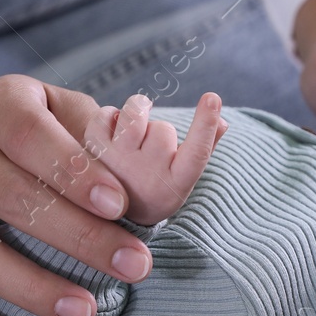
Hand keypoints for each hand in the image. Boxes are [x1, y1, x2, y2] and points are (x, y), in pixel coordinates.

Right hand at [0, 2, 154, 315]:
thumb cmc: (18, 123)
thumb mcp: (53, 103)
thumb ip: (95, 132)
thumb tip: (148, 177)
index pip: (30, 137)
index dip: (74, 171)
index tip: (120, 204)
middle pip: (12, 200)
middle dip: (79, 237)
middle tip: (135, 265)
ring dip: (32, 288)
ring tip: (87, 311)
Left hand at [84, 92, 227, 224]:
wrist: (112, 218)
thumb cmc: (156, 185)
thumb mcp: (183, 174)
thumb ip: (206, 146)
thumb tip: (223, 120)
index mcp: (176, 184)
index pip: (197, 153)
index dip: (205, 124)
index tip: (212, 97)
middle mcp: (147, 178)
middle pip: (164, 130)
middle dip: (159, 130)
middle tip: (151, 146)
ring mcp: (117, 167)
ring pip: (134, 117)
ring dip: (137, 112)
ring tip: (135, 123)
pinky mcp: (92, 156)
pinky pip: (104, 116)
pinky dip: (109, 115)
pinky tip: (113, 128)